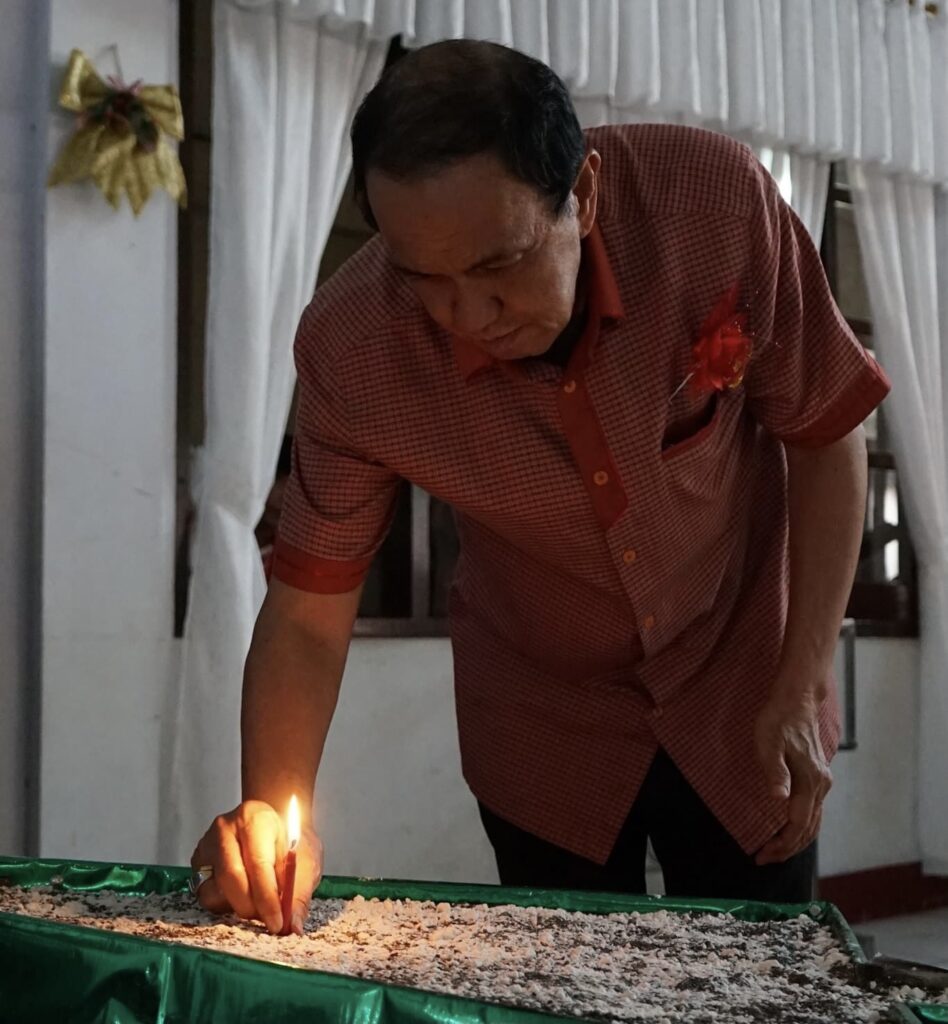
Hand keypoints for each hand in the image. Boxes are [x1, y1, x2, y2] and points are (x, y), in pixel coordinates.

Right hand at [191, 799, 322, 933]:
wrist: (276, 828)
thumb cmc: (291, 843)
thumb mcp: (305, 861)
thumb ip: (299, 893)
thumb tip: (293, 926)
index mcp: (255, 818)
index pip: (258, 863)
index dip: (267, 898)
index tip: (277, 923)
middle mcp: (225, 828)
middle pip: (231, 877)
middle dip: (251, 907)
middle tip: (269, 922)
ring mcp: (207, 844)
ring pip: (212, 891)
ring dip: (237, 908)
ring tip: (258, 905)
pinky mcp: (197, 862)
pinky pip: (205, 895)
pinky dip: (225, 905)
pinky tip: (243, 897)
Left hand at [753, 690, 832, 865]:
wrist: (798, 701)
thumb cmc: (779, 720)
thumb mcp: (769, 742)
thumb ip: (774, 770)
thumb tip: (778, 799)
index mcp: (810, 781)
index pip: (797, 824)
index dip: (781, 844)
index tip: (762, 855)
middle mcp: (821, 786)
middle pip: (808, 829)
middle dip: (787, 849)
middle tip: (764, 859)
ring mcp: (822, 783)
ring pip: (814, 823)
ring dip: (796, 841)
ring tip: (775, 852)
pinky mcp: (818, 778)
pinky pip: (813, 812)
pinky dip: (802, 828)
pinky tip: (788, 830)